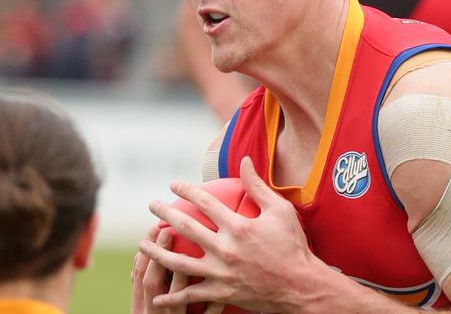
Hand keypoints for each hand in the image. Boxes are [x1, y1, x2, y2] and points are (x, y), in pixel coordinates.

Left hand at [138, 156, 316, 312]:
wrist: (301, 286)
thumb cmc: (293, 245)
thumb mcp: (280, 210)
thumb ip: (258, 186)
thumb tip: (245, 161)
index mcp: (238, 227)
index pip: (205, 203)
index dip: (186, 190)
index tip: (172, 184)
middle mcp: (225, 249)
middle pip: (186, 228)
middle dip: (164, 215)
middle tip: (151, 206)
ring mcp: (221, 274)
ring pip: (179, 263)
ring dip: (157, 253)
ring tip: (142, 244)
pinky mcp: (222, 293)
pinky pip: (191, 295)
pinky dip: (172, 296)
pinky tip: (157, 295)